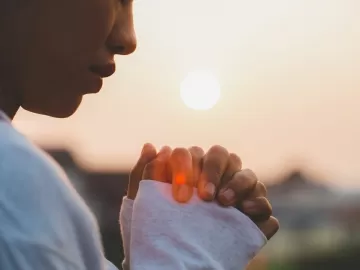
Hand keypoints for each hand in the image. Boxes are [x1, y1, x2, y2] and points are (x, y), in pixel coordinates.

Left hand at [128, 143, 278, 239]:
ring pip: (247, 173)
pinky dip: (259, 203)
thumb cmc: (160, 228)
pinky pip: (264, 202)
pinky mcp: (253, 215)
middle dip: (213, 171)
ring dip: (237, 183)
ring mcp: (237, 193)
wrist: (177, 260)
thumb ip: (145, 175)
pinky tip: (246, 212)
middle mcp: (216, 177)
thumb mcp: (146, 205)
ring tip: (224, 203)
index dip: (187, 168)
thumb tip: (152, 146)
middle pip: (222, 155)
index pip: (192, 154)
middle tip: (204, 196)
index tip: (180, 196)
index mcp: (192, 170)